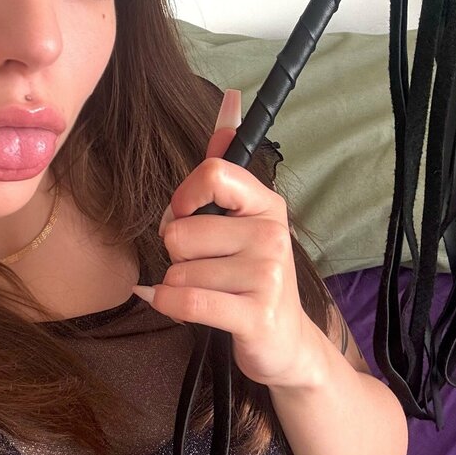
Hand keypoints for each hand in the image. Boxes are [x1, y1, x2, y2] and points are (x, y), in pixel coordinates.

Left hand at [132, 89, 317, 388]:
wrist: (287, 345)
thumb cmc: (252, 280)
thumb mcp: (245, 222)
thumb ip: (226, 173)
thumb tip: (226, 109)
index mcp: (267, 206)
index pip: (213, 173)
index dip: (183, 196)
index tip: (185, 214)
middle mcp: (272, 235)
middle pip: (180, 231)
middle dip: (177, 255)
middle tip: (204, 268)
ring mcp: (267, 276)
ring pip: (177, 271)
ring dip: (178, 286)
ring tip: (210, 294)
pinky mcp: (255, 315)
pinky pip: (184, 300)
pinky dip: (168, 305)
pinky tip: (176, 305)